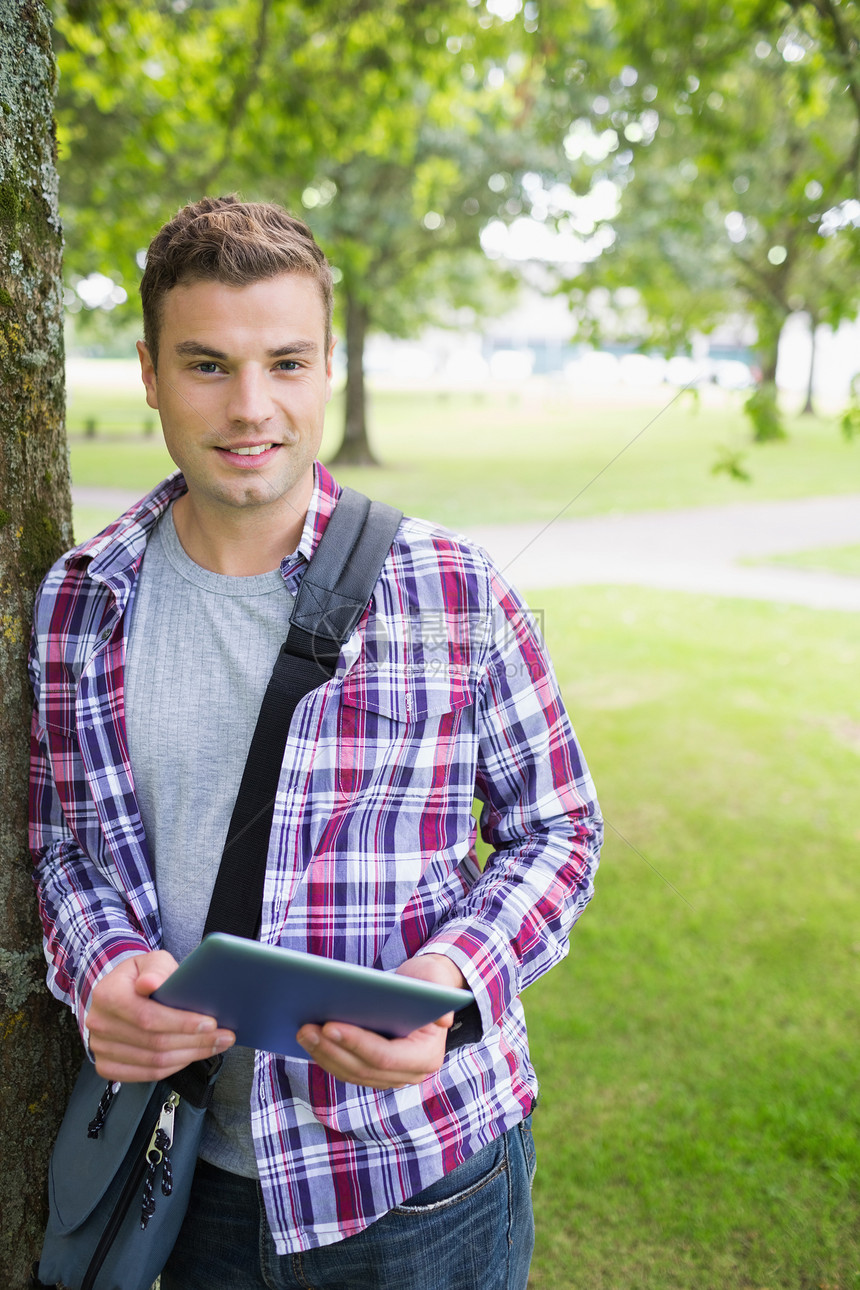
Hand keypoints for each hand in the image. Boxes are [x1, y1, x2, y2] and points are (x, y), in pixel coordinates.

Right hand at [87, 951, 234, 1081]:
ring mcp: (100, 1048)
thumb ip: (156, 969)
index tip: (211, 1023)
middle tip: (224, 1037)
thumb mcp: (152, 961)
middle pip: (154, 1043)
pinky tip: (192, 1056)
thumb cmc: (142, 975)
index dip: (181, 1023)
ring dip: (189, 1056)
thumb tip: (151, 983)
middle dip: (195, 1041)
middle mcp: (100, 1024)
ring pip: (153, 1062)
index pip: (148, 1017)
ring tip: (216, 1046)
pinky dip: (174, 1067)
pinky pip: (146, 1074)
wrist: (121, 992)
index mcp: (107, 995)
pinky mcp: (107, 1066)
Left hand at [296, 953, 466, 1088]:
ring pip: (351, 1073)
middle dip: (331, 1050)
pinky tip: (309, 1039)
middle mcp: (409, 1074)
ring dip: (323, 1055)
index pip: (385, 1057)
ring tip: (302, 1031)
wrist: (423, 991)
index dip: (356, 1044)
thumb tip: (443, 1020)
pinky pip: (346, 1069)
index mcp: (426, 1056)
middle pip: (363, 1069)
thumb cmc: (427, 981)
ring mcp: (390, 1077)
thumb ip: (440, 993)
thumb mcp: (435, 980)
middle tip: (306, 1028)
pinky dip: (326, 1056)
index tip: (329, 1026)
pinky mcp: (373, 1072)